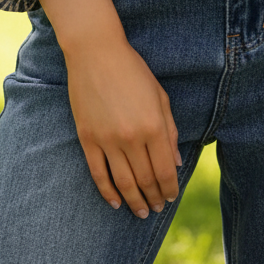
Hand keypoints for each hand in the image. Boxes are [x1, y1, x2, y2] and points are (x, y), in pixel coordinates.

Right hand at [66, 30, 180, 218]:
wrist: (96, 52)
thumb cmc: (133, 70)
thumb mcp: (160, 96)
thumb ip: (169, 130)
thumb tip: (176, 162)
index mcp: (154, 125)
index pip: (165, 169)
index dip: (170, 187)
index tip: (171, 197)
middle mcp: (132, 137)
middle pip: (146, 179)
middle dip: (154, 197)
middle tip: (157, 208)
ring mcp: (108, 140)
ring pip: (123, 182)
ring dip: (134, 201)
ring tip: (140, 211)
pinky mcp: (88, 139)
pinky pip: (98, 173)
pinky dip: (107, 192)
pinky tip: (115, 202)